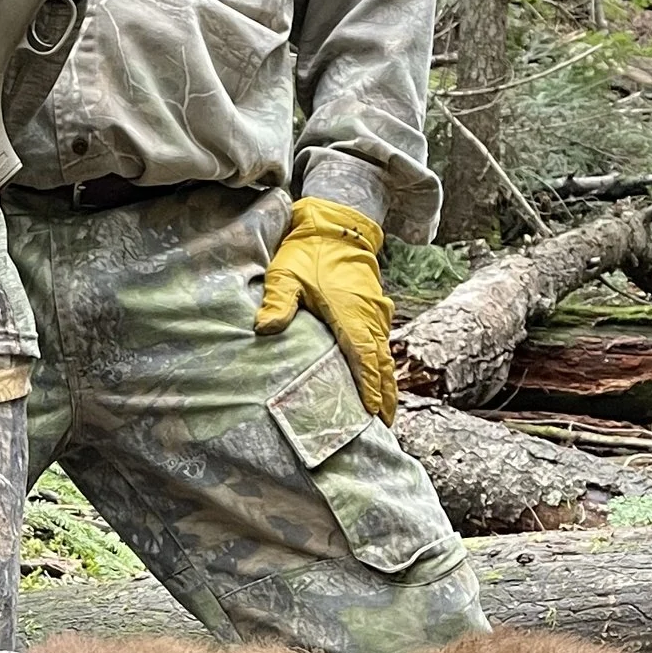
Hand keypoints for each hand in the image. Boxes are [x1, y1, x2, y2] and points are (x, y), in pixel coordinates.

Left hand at [254, 199, 397, 422]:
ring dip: (387, 382)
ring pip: (385, 354)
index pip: (363, 355)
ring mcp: (376, 312)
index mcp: (350, 311)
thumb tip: (264, 329)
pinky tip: (380, 380)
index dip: (370, 385)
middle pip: (381, 363)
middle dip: (385, 394)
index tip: (374, 412)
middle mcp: (369, 314)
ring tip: (387, 413)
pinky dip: (383, 365)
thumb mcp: (285, 274)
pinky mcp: (375, 309)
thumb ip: (277, 302)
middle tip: (385, 427)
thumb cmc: (307, 252)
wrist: (334, 226)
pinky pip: (383, 343)